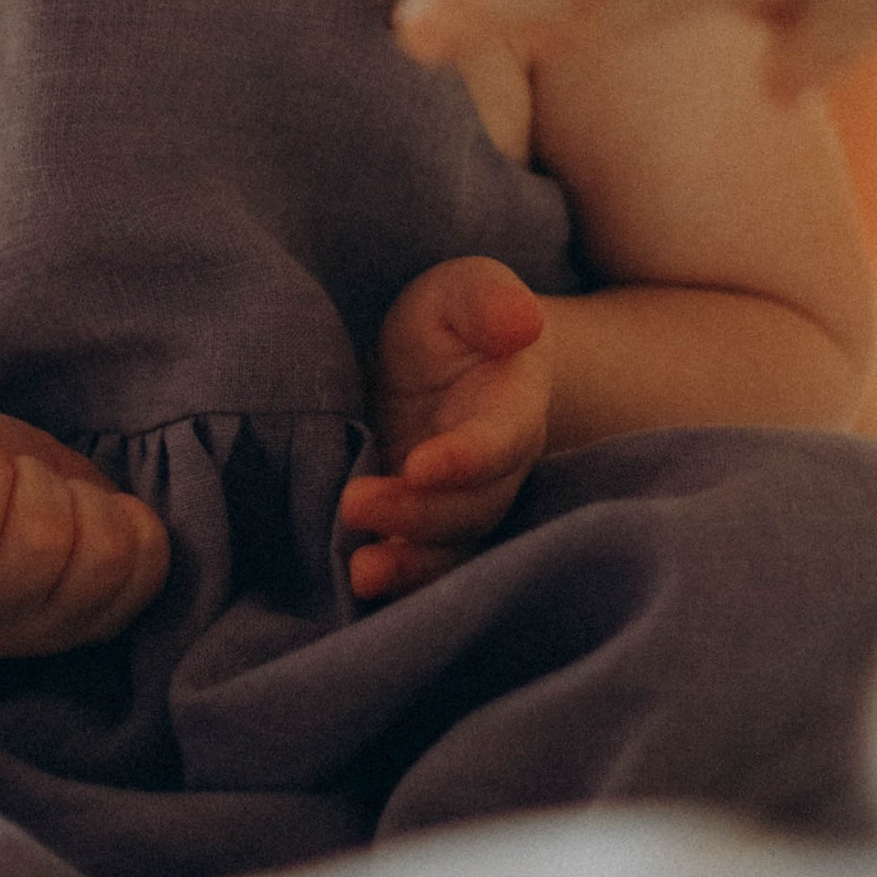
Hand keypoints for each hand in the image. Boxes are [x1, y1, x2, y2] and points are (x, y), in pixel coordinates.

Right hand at [0, 405, 170, 657]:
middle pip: (42, 544)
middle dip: (33, 477)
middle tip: (11, 473)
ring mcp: (41, 637)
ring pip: (103, 559)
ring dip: (83, 500)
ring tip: (50, 494)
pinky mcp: (98, 626)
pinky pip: (146, 570)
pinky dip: (131, 522)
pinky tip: (90, 514)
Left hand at [339, 256, 550, 602]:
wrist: (447, 364)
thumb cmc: (455, 321)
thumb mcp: (463, 289)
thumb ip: (488, 300)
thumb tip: (522, 323)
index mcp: (515, 404)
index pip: (502, 439)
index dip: (467, 457)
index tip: (420, 465)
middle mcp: (500, 467)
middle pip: (475, 506)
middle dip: (419, 514)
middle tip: (354, 504)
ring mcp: (467, 503)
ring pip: (454, 548)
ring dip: (410, 566)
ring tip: (361, 573)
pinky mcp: (431, 528)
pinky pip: (426, 565)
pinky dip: (399, 583)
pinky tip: (357, 586)